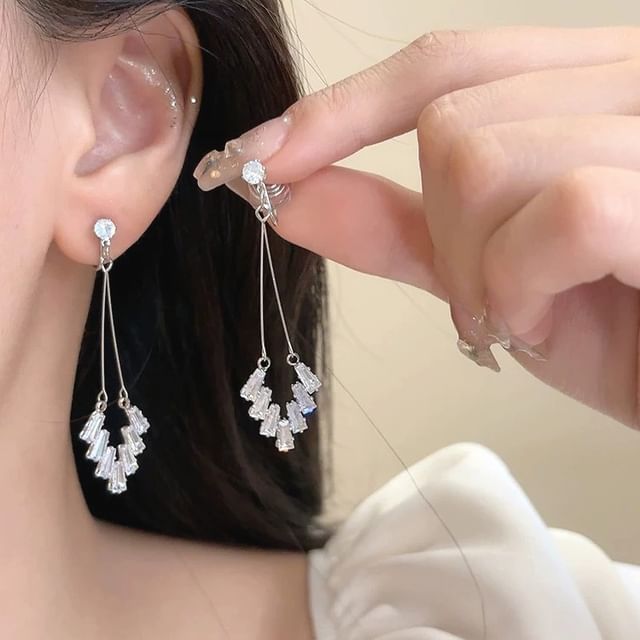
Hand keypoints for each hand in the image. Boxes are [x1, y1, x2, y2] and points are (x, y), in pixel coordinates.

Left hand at [194, 26, 639, 427]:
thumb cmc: (613, 331)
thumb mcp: (488, 273)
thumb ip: (393, 226)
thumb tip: (290, 192)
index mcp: (586, 88)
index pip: (446, 66)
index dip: (343, 111)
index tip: (264, 159)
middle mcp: (629, 83)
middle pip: (451, 124)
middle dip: (443, 237)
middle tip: (484, 301)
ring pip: (483, 161)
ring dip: (476, 270)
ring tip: (525, 313)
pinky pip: (559, 213)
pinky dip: (522, 284)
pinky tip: (550, 320)